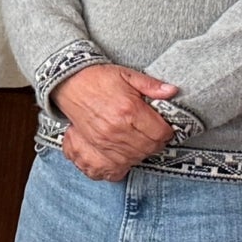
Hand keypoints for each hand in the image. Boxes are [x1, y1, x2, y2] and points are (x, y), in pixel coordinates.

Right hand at [53, 63, 179, 171]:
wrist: (69, 84)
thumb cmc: (98, 79)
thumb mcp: (127, 74)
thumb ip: (151, 85)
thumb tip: (171, 91)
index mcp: (130, 110)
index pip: (160, 133)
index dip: (167, 131)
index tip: (164, 127)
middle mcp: (118, 129)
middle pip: (150, 148)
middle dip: (157, 143)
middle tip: (154, 134)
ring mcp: (105, 141)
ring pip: (135, 158)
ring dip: (142, 153)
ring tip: (141, 141)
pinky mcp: (95, 147)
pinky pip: (114, 167)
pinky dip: (124, 165)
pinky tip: (127, 155)